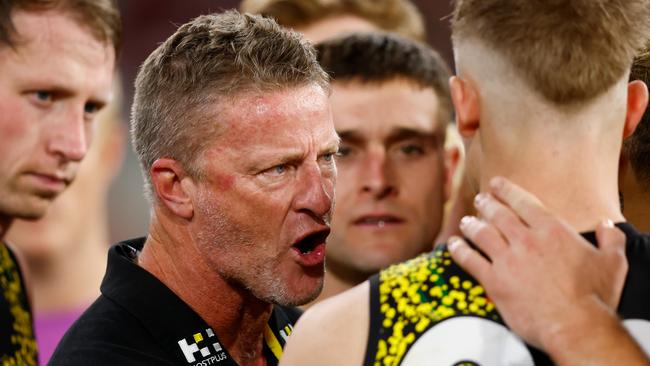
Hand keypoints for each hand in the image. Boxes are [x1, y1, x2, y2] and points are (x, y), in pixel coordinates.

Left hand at [448, 176, 627, 348]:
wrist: (576, 325)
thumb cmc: (596, 296)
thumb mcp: (612, 262)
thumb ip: (611, 239)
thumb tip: (607, 225)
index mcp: (552, 230)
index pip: (524, 202)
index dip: (507, 190)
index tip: (495, 183)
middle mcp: (526, 240)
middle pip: (499, 214)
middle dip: (486, 204)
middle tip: (480, 199)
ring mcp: (508, 259)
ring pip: (481, 234)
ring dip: (471, 225)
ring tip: (465, 221)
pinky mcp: (495, 281)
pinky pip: (470, 260)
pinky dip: (458, 250)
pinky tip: (452, 244)